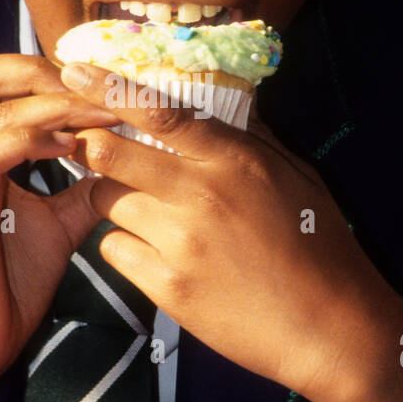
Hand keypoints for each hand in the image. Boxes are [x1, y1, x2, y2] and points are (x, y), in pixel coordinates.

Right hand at [0, 55, 118, 401]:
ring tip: (104, 112)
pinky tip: (70, 147)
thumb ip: (81, 191)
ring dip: (54, 103)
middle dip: (46, 69)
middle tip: (102, 88)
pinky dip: (31, 140)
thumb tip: (126, 167)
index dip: (49, 72)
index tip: (106, 88)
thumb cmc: (2, 289)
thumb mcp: (55, 227)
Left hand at [59, 63, 402, 400]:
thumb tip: (218, 101)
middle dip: (89, 145)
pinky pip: (113, 249)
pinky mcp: (168, 288)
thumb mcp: (296, 176)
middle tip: (88, 147)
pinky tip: (151, 251)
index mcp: (234, 159)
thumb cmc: (320, 246)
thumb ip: (250, 137)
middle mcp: (201, 194)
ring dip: (109, 198)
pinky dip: (122, 245)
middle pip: (108, 153)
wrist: (330, 329)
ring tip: (139, 208)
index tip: (72, 72)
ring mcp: (180, 243)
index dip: (107, 88)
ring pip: (103, 201)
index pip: (158, 110)